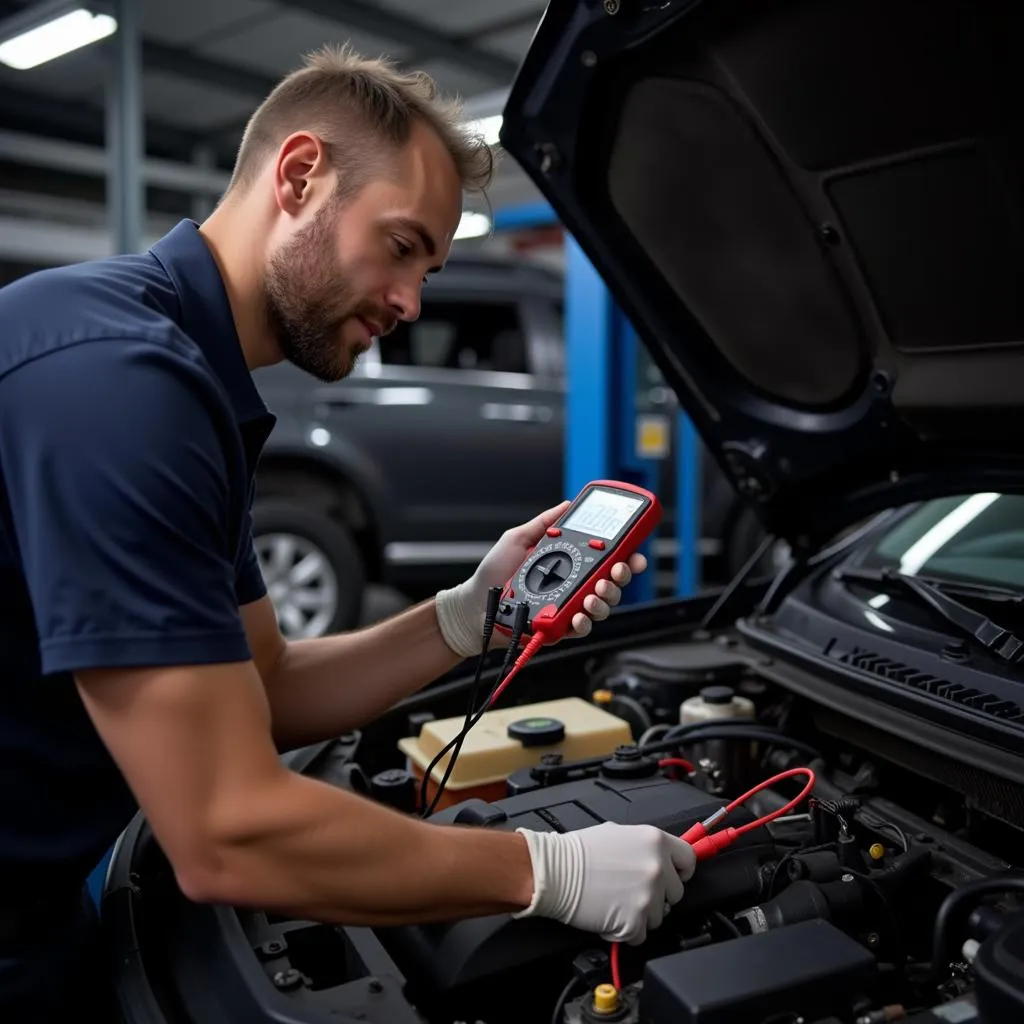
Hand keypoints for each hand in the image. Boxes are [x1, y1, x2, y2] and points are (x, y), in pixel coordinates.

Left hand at [434, 501, 648, 657]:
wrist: (475, 603)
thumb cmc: (494, 572)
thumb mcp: (518, 538)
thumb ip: (544, 522)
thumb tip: (567, 504)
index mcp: (570, 563)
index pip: (606, 559)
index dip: (626, 557)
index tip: (634, 554)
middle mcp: (574, 586)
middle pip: (612, 584)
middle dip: (621, 577)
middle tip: (615, 572)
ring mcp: (568, 608)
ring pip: (602, 607)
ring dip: (605, 600)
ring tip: (594, 594)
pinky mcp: (559, 628)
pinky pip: (581, 628)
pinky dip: (584, 622)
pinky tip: (579, 615)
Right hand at [512, 822, 695, 944]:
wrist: (555, 871)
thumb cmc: (578, 852)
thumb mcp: (618, 832)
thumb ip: (646, 846)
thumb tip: (661, 856)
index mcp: (655, 841)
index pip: (689, 860)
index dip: (680, 870)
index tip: (673, 876)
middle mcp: (657, 867)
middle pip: (675, 892)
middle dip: (657, 894)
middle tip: (632, 889)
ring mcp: (648, 896)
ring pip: (659, 916)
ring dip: (641, 914)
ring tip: (616, 900)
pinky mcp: (635, 921)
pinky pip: (641, 934)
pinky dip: (627, 930)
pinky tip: (610, 913)